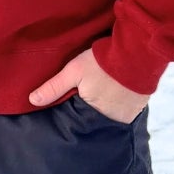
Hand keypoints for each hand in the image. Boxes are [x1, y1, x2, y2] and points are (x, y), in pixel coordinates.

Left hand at [29, 47, 149, 123]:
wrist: (138, 51)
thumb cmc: (104, 62)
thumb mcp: (74, 71)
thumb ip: (53, 87)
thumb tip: (32, 101)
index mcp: (96, 116)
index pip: (81, 122)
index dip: (77, 115)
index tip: (74, 108)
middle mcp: (115, 120)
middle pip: (98, 120)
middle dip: (93, 113)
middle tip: (90, 102)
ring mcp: (130, 114)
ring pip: (113, 116)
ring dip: (108, 108)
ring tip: (104, 97)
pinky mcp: (141, 106)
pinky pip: (127, 110)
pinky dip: (121, 104)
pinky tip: (118, 94)